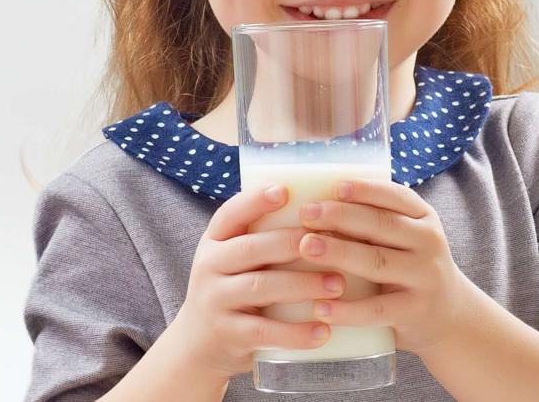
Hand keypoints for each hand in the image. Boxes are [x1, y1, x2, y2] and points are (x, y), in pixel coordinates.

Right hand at [159, 183, 344, 378]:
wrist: (200, 347)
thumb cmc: (234, 292)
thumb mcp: (234, 262)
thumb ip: (263, 240)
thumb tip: (322, 211)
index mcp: (214, 242)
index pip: (231, 214)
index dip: (255, 201)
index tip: (285, 191)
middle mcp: (209, 267)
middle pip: (251, 248)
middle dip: (293, 243)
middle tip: (334, 242)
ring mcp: (215, 301)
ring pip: (260, 287)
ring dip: (303, 285)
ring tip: (338, 285)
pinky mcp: (228, 335)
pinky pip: (265, 331)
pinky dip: (295, 333)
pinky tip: (324, 331)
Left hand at [295, 179, 488, 352]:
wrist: (449, 314)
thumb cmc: (411, 268)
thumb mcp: (407, 238)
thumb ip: (377, 223)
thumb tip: (319, 205)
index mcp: (424, 218)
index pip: (396, 196)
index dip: (365, 190)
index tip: (334, 187)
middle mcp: (428, 243)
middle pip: (382, 225)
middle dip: (342, 216)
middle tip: (307, 213)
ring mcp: (424, 277)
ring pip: (377, 262)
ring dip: (339, 253)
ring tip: (307, 247)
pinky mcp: (414, 311)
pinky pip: (376, 309)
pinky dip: (348, 310)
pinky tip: (320, 307)